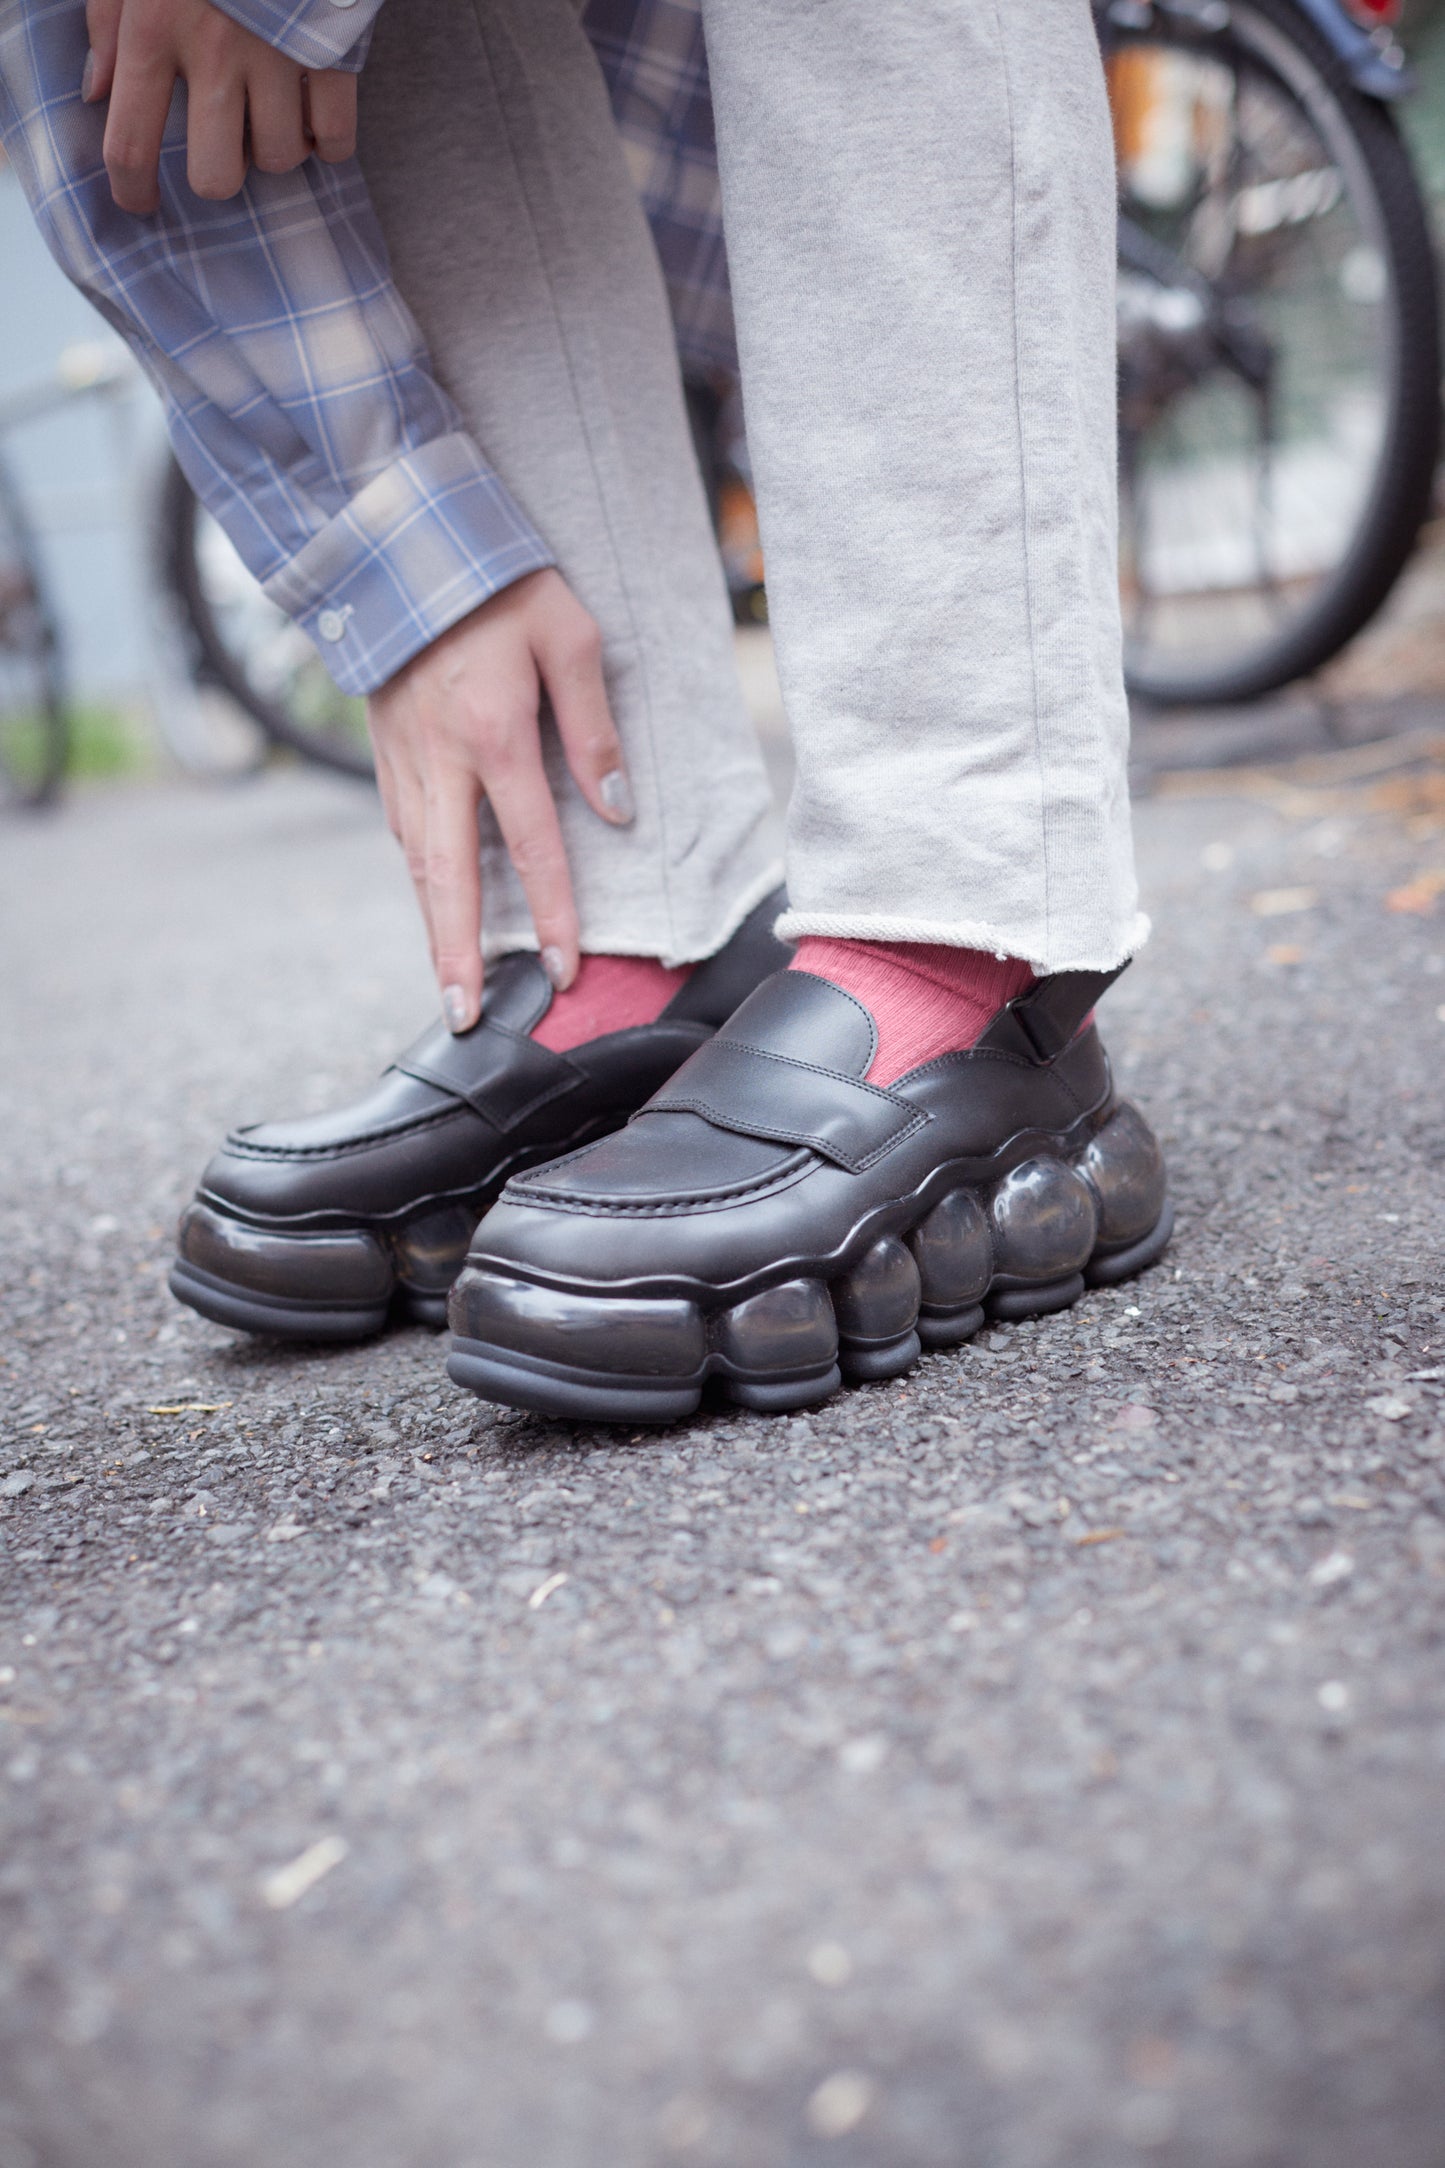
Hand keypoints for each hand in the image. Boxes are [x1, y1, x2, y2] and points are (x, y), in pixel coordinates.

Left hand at [82, 0, 357, 214]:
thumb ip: (107, 23)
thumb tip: (98, 92)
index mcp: (153, 30)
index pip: (132, 143)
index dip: (132, 190)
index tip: (139, 203)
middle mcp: (215, 54)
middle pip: (216, 176)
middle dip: (217, 174)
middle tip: (219, 148)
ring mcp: (279, 58)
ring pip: (278, 160)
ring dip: (272, 151)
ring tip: (268, 118)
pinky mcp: (334, 56)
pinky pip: (338, 140)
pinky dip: (328, 145)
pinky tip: (314, 123)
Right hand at [367, 571, 634, 1033]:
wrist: (403, 536)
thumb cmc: (501, 580)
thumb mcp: (570, 636)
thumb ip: (593, 727)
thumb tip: (615, 807)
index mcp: (492, 733)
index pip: (532, 846)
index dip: (553, 913)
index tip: (566, 968)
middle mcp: (439, 756)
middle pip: (446, 879)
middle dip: (456, 955)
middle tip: (463, 1016)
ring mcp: (401, 754)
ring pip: (416, 858)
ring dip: (431, 921)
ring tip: (450, 975)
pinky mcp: (383, 744)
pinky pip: (401, 824)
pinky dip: (418, 871)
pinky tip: (433, 896)